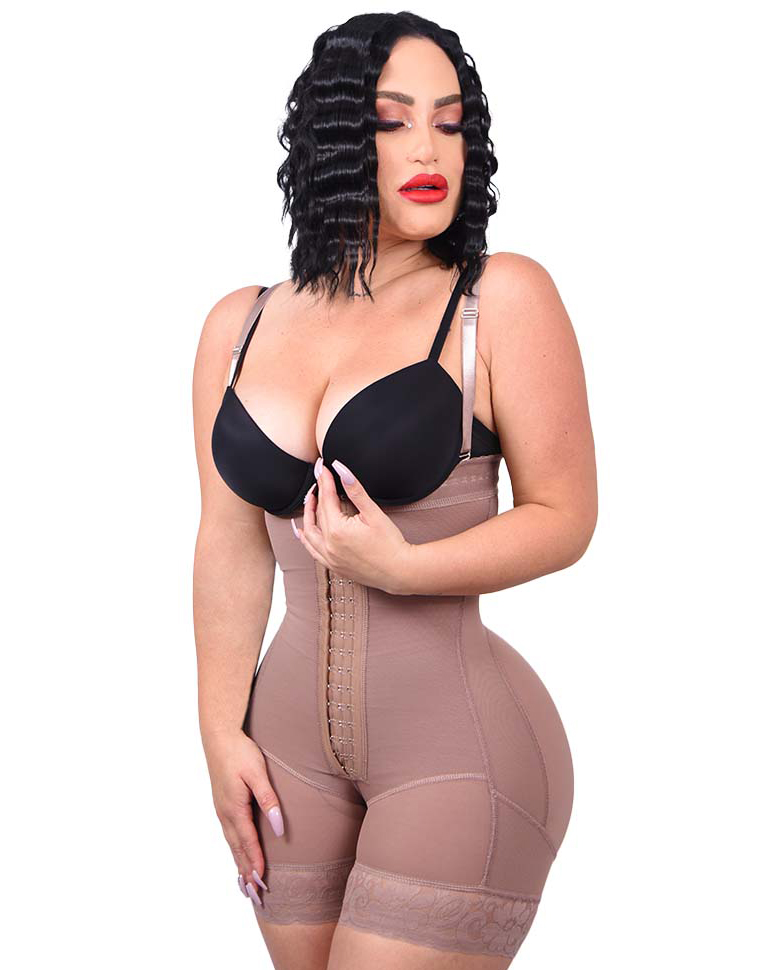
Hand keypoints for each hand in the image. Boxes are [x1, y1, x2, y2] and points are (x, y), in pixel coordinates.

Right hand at [202, 728, 284, 909]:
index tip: (262, 883)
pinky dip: (235, 850)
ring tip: (247, 885)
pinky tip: (238, 855)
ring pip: (232, 844)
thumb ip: (268, 800)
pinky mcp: (222, 804)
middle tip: (256, 896)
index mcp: (234, 809)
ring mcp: (221, 810)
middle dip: (246, 872)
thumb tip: (278, 828)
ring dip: (240, 864)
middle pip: (237, 849)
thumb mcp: (257, 773)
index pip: (248, 843)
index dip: (255, 863)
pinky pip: (229, 834)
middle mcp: (225, 813)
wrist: (219, 736)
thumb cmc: (240, 752)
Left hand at [293, 458, 412, 593]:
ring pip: (310, 532)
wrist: (399, 571)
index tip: (323, 468)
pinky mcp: (333, 566)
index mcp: (337, 530)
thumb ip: (355, 489)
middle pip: (318, 513)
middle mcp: (329, 545)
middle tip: (320, 478)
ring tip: (311, 500)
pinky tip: (302, 531)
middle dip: (318, 493)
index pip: (327, 499)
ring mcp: (329, 557)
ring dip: (308, 515)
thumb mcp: (373, 513)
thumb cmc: (390, 544)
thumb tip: (341, 469)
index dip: (325, 481)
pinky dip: (306, 539)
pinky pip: (312, 551)